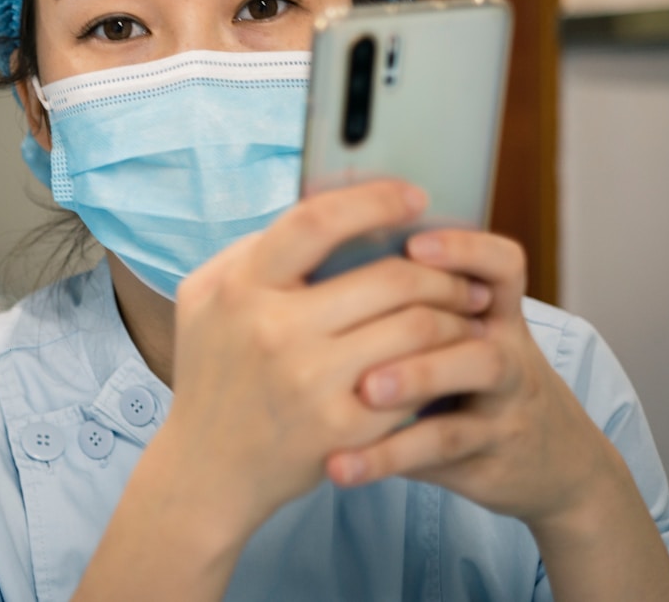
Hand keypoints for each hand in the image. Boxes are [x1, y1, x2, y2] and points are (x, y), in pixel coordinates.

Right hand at [164, 181, 493, 535]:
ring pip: (418, 327)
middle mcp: (275, 330)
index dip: (374, 200)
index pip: (316, 221)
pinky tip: (446, 363)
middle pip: (390, 277)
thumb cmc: (213, 375)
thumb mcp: (203, 301)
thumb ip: (250, 252)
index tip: (414, 198)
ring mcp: (312, 381)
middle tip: (460, 279)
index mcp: (240, 288)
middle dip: (440, 274)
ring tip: (465, 317)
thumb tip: (320, 211)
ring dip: (455, 318)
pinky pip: (418, 381)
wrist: (206, 470)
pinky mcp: (345, 428)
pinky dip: (442, 366)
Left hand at [327, 230, 623, 530]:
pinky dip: (386, 456)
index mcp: (495, 315)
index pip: (500, 267)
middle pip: (480, 324)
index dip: (465, 249)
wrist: (556, 462)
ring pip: (473, 382)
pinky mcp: (489, 457)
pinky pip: (438, 452)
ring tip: (363, 391)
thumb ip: (410, 307)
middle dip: (424, 324)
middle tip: (363, 327)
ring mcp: (505, 407)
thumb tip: (312, 269)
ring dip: (417, 380)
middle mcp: (509, 354)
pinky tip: (340, 464)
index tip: (414, 243)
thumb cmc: (477, 383)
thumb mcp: (466, 339)